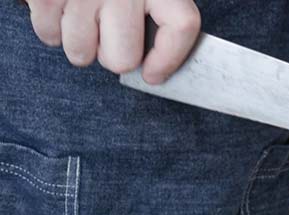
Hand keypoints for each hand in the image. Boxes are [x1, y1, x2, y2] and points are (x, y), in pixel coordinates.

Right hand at [25, 0, 200, 83]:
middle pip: (123, 59)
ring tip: (82, 18)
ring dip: (80, 43)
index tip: (152, 74)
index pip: (181, 26)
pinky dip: (52, 29)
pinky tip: (61, 9)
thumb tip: (154, 69)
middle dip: (113, 56)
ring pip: (81, 52)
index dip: (168, 60)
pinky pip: (50, 35)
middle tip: (108, 36)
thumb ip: (161, 16)